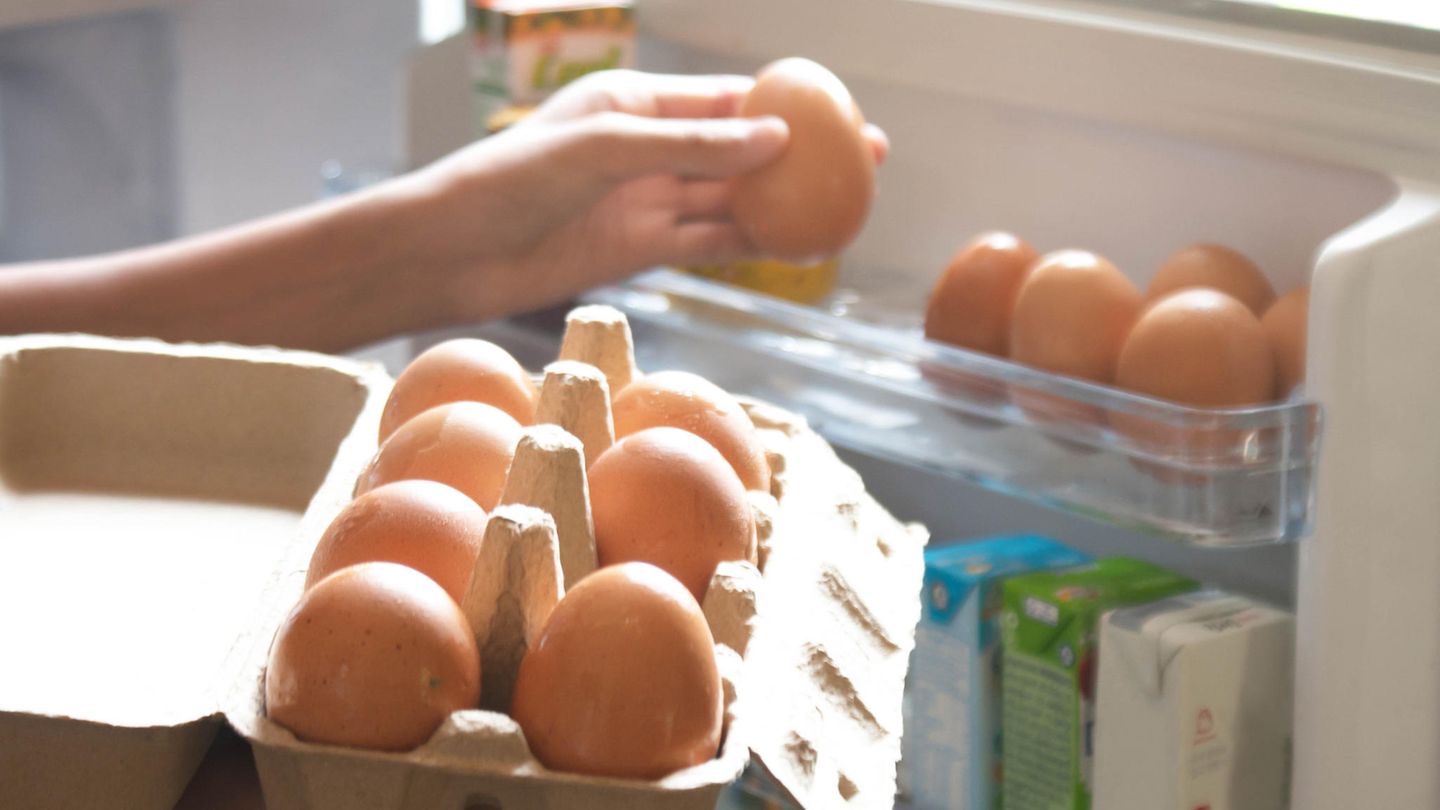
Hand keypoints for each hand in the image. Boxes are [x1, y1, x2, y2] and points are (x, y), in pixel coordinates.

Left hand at [404, 69, 888, 322]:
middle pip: (741, 151)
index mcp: (636, 103)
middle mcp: (648, 149)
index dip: (787, 105)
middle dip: (802, 155)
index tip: (840, 112)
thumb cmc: (511, 180)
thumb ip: (692, 145)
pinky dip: (750, 244)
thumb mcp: (607, 148)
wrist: (452, 252)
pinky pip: (708, 244)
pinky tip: (794, 245)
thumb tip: (775, 140)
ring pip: (732, 200)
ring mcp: (646, 202)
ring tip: (844, 205)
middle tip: (865, 160)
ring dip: (784, 203)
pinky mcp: (639, 251)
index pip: (726, 99)